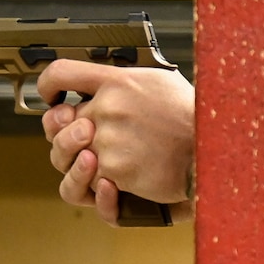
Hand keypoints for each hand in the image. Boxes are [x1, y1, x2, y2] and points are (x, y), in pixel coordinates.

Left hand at [40, 61, 195, 223]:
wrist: (215, 149)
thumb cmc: (196, 118)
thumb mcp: (162, 83)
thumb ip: (129, 83)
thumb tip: (109, 86)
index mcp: (118, 81)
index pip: (61, 72)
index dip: (48, 85)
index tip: (53, 97)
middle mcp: (107, 108)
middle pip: (56, 123)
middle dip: (62, 134)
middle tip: (81, 139)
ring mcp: (108, 141)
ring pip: (65, 157)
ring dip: (75, 163)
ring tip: (96, 163)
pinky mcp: (116, 172)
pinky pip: (87, 187)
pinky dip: (96, 191)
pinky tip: (110, 185)